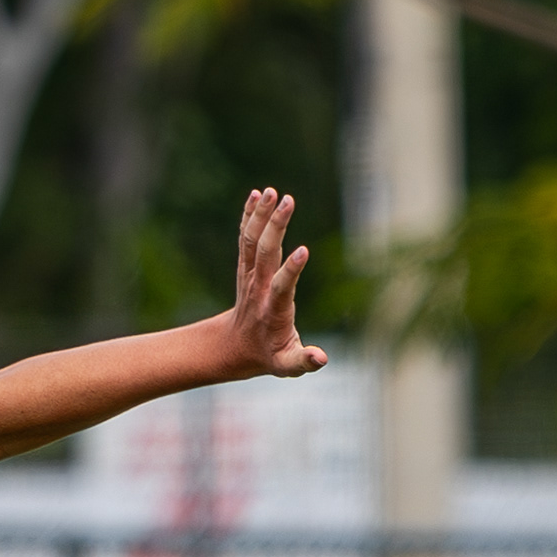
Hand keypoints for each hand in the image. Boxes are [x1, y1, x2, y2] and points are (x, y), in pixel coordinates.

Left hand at [223, 188, 326, 380]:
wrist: (234, 349)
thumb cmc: (269, 356)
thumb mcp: (288, 366)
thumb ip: (304, 362)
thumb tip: (322, 359)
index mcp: (273, 310)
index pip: (282, 287)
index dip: (291, 270)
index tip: (304, 250)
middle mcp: (258, 289)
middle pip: (265, 254)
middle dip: (276, 228)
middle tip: (287, 200)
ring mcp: (249, 276)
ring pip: (252, 242)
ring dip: (260, 215)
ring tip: (270, 191)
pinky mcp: (245, 267)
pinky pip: (245, 239)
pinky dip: (248, 217)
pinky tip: (255, 195)